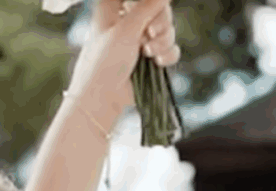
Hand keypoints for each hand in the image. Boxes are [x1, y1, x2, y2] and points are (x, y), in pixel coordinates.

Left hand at [65, 0, 179, 118]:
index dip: (150, 3)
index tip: (148, 17)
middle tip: (151, 33)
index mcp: (114, 7)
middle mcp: (128, 20)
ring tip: (148, 54)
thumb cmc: (105, 61)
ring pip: (167, 29)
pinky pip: (170, 48)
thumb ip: (147, 6)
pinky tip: (157, 63)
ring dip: (163, 41)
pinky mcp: (151, 56)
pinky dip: (168, 55)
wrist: (104, 96)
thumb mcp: (126, 30)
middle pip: (159, 8)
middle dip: (161, 22)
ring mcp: (140, 39)